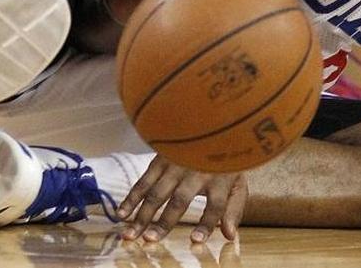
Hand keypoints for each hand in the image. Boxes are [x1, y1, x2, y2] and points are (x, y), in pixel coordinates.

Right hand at [117, 155, 247, 242]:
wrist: (211, 120)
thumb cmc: (225, 158)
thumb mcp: (238, 181)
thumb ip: (234, 209)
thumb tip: (229, 235)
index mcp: (219, 179)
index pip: (215, 205)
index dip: (206, 223)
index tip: (196, 240)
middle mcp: (196, 172)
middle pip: (179, 200)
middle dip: (165, 221)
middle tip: (151, 239)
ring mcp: (176, 165)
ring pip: (156, 192)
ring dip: (142, 214)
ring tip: (132, 233)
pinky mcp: (160, 159)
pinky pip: (144, 181)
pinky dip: (132, 198)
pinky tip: (122, 214)